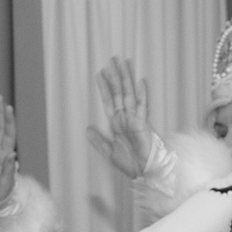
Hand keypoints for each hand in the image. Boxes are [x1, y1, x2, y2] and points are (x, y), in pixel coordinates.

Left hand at [84, 57, 158, 181]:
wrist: (145, 172)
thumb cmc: (131, 164)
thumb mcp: (109, 152)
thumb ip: (98, 140)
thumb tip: (87, 129)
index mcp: (117, 123)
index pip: (109, 100)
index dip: (104, 87)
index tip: (100, 73)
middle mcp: (125, 117)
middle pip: (119, 92)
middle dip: (115, 76)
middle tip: (113, 59)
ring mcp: (135, 118)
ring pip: (129, 94)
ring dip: (125, 78)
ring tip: (123, 63)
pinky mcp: (142, 123)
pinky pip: (141, 106)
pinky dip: (141, 94)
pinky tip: (140, 81)